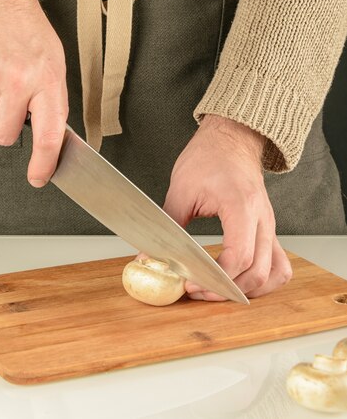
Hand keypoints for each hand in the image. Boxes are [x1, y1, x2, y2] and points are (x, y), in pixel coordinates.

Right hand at [0, 0, 67, 186]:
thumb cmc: (26, 26)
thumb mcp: (53, 60)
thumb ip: (50, 98)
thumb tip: (49, 135)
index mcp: (47, 79)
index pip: (48, 134)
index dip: (43, 163)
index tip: (38, 177)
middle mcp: (17, 79)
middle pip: (3, 135)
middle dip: (5, 124)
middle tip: (9, 100)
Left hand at [163, 114, 292, 299]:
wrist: (231, 138)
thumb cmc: (208, 157)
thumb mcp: (182, 189)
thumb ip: (169, 225)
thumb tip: (150, 256)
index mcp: (241, 205)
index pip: (239, 255)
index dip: (216, 278)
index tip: (192, 284)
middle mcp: (262, 218)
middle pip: (259, 271)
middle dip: (228, 290)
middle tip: (199, 292)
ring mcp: (269, 224)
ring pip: (276, 272)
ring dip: (251, 290)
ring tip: (221, 291)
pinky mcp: (268, 228)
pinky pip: (279, 263)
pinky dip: (264, 279)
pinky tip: (241, 281)